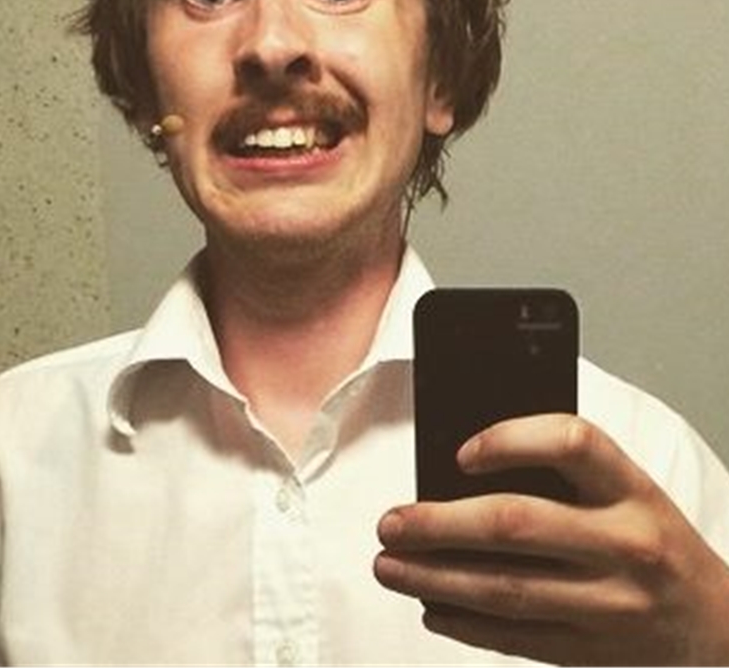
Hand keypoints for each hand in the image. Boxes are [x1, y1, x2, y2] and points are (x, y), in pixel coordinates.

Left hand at [374, 414, 728, 664]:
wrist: (716, 621)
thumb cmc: (653, 537)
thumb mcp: (625, 489)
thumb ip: (561, 473)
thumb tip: (462, 469)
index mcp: (632, 488)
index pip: (571, 442)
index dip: (509, 440)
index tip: (459, 452)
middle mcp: (625, 544)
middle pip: (517, 524)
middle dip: (439, 523)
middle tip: (391, 522)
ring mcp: (611, 604)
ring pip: (507, 589)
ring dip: (435, 577)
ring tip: (390, 565)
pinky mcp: (593, 650)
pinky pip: (516, 638)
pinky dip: (464, 623)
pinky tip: (430, 606)